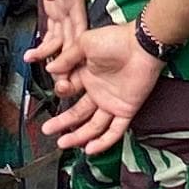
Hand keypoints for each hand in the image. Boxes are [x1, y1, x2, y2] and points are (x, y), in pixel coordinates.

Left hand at [24, 0, 87, 79]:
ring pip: (60, 41)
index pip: (78, 33)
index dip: (75, 53)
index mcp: (76, 3)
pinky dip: (44, 45)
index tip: (70, 70)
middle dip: (65, 63)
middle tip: (58, 81)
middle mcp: (71, 11)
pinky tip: (35, 54)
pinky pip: (51, 32)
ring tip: (37, 66)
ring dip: (51, 56)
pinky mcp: (55, 10)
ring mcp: (64, 11)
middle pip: (70, 43)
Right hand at [37, 23, 160, 154]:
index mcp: (87, 76)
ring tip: (63, 143)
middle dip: (62, 122)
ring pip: (93, 126)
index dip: (62, 94)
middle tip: (48, 129)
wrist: (140, 45)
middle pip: (77, 113)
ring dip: (78, 136)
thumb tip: (50, 69)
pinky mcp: (126, 110)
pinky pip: (114, 131)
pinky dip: (103, 142)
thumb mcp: (84, 44)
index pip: (70, 92)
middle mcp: (98, 92)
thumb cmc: (115, 40)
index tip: (58, 90)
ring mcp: (112, 103)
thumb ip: (67, 58)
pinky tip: (89, 149)